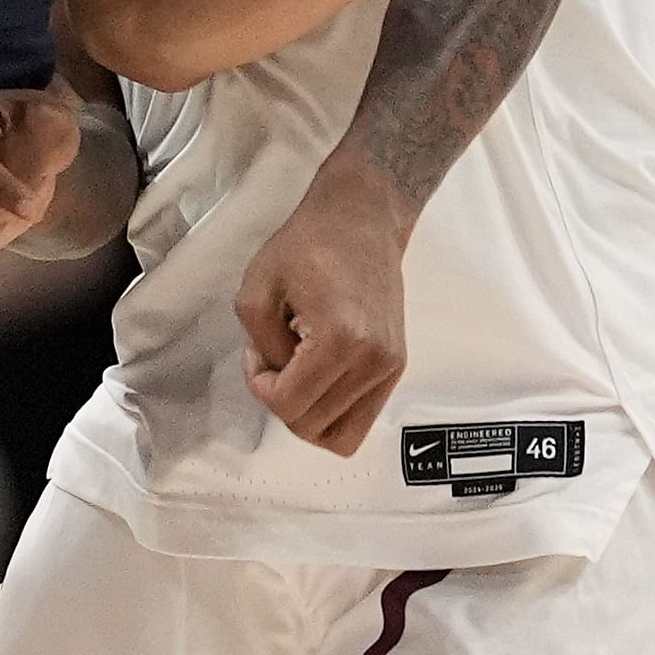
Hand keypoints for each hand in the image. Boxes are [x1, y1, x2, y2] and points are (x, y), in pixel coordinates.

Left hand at [235, 164, 409, 454]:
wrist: (362, 218)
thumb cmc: (311, 243)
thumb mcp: (257, 288)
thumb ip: (259, 348)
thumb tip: (275, 380)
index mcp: (341, 341)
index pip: (290, 406)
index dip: (261, 387)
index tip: (259, 354)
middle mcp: (374, 361)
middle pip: (314, 428)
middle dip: (282, 399)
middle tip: (275, 355)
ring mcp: (391, 367)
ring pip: (342, 436)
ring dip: (309, 411)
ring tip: (298, 367)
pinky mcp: (396, 366)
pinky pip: (361, 419)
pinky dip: (332, 408)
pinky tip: (318, 369)